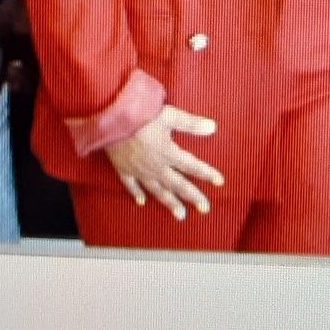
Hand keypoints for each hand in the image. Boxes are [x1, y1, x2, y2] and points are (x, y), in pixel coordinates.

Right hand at [104, 105, 223, 220]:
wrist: (109, 119)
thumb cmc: (139, 114)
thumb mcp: (169, 115)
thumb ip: (191, 123)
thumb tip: (213, 127)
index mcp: (167, 152)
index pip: (192, 166)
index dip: (207, 173)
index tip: (220, 182)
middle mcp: (155, 166)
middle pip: (177, 184)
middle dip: (193, 196)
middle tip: (205, 208)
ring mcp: (138, 170)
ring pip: (157, 190)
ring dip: (170, 202)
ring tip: (180, 215)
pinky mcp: (123, 168)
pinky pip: (131, 185)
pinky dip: (137, 194)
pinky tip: (142, 203)